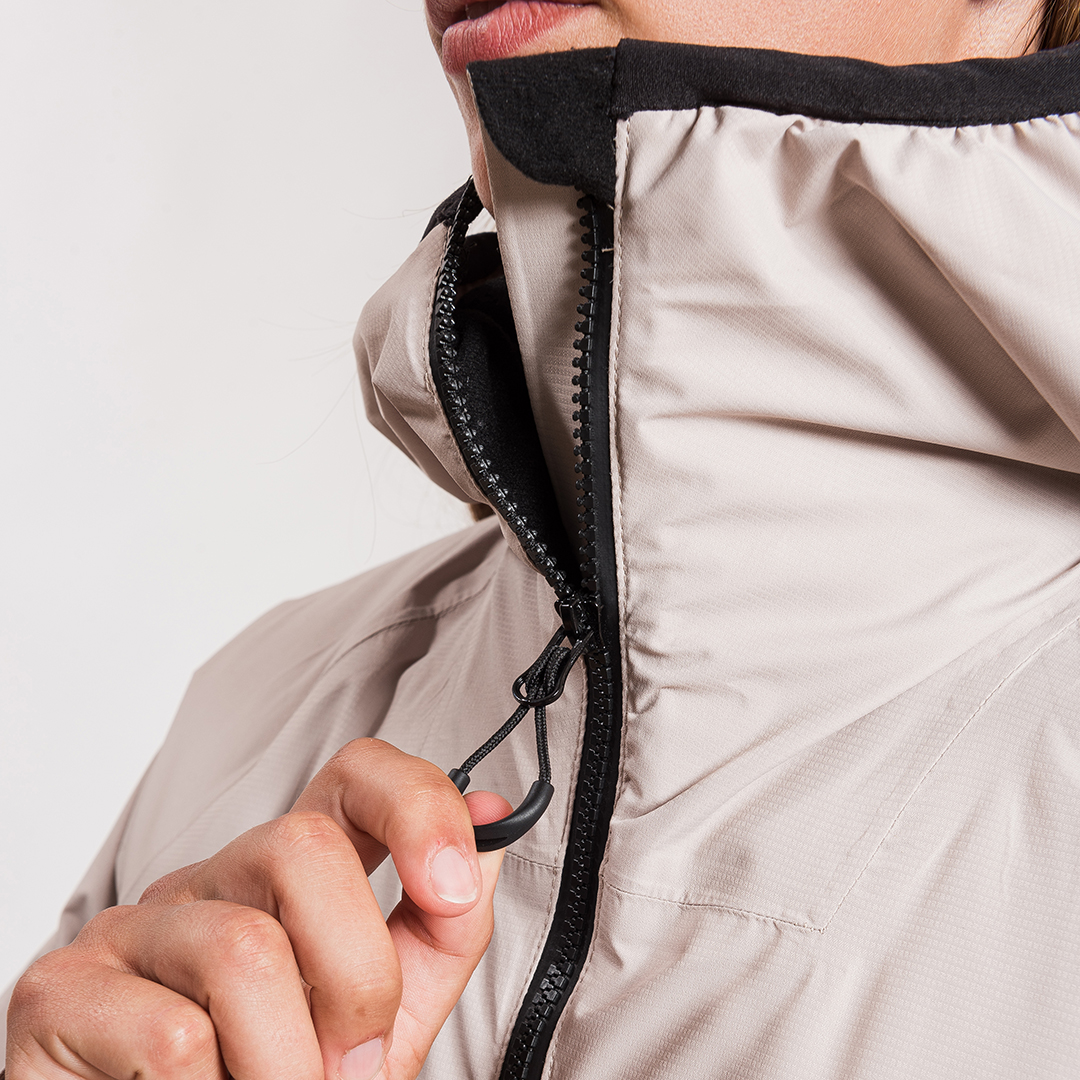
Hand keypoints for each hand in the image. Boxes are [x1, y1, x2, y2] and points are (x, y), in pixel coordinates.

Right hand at [6, 739, 510, 1079]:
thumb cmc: (277, 1078)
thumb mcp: (384, 1010)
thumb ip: (438, 929)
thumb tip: (495, 825)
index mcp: (294, 874)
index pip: (355, 774)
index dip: (416, 805)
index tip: (453, 884)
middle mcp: (215, 877)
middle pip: (303, 848)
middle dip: (358, 975)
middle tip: (353, 1063)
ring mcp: (135, 926)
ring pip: (245, 952)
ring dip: (288, 1064)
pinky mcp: (63, 990)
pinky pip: (172, 1038)